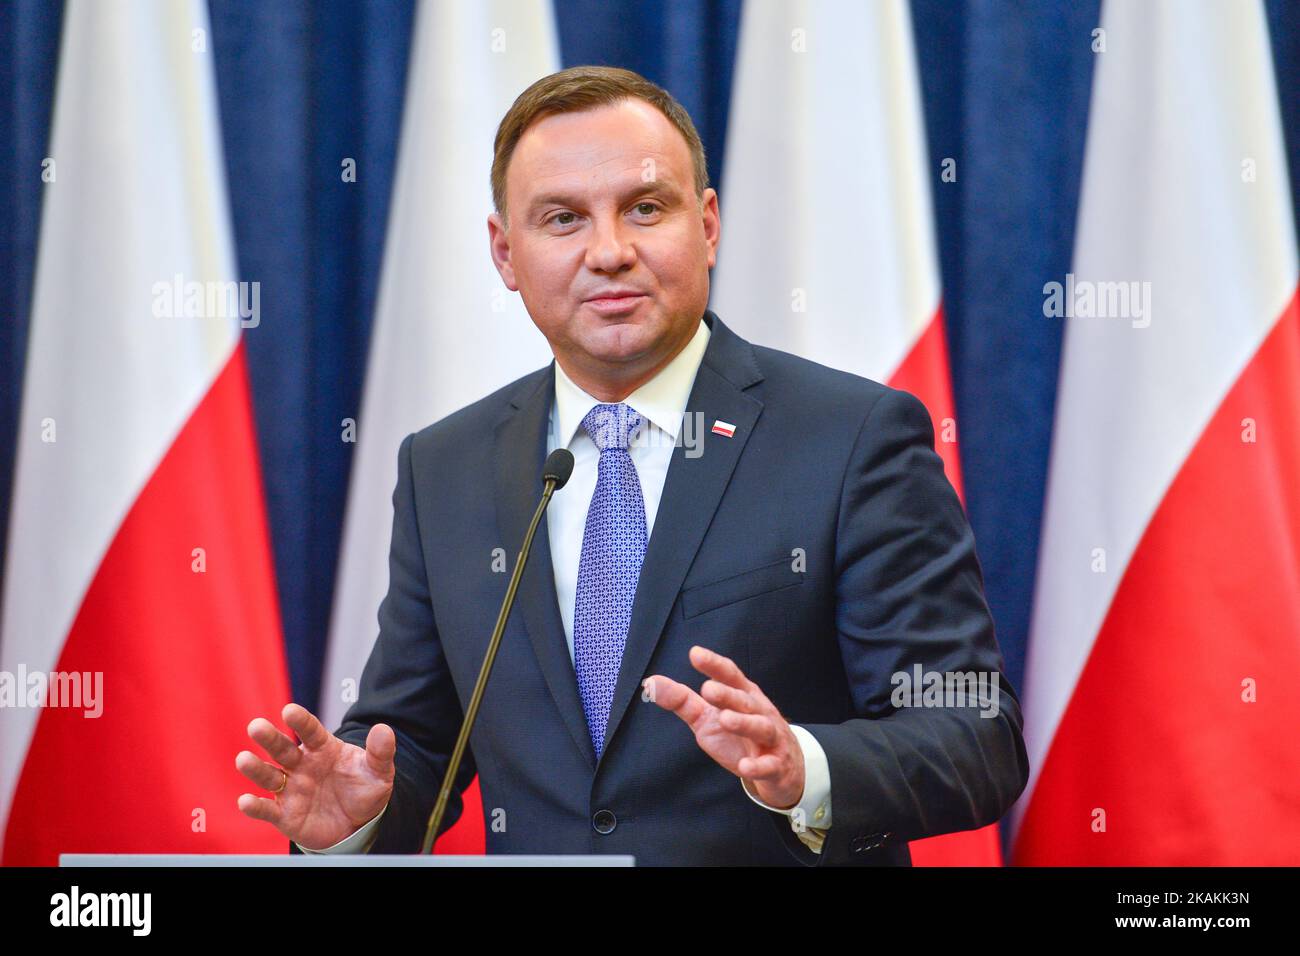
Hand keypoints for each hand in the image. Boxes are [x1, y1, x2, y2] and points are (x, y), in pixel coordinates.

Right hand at [236, 703, 394, 850]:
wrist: (358, 824)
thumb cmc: (363, 790)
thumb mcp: (378, 771)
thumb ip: (380, 752)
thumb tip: (384, 729)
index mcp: (323, 748)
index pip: (310, 730)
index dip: (300, 720)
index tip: (289, 711)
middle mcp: (301, 765)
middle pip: (282, 749)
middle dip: (269, 738)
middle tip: (256, 726)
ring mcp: (291, 788)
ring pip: (269, 776)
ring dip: (256, 768)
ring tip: (243, 760)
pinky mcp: (284, 814)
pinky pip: (267, 809)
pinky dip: (255, 806)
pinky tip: (246, 801)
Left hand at [644, 645, 804, 808]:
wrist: (781, 769)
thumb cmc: (740, 736)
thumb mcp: (708, 717)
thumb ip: (682, 700)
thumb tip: (651, 682)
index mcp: (743, 696)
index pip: (730, 676)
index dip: (714, 665)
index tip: (695, 654)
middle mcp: (760, 712)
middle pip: (744, 700)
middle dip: (727, 694)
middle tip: (707, 689)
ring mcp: (771, 739)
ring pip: (760, 727)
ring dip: (744, 723)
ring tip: (725, 719)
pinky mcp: (776, 766)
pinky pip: (768, 766)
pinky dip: (758, 766)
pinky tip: (744, 766)